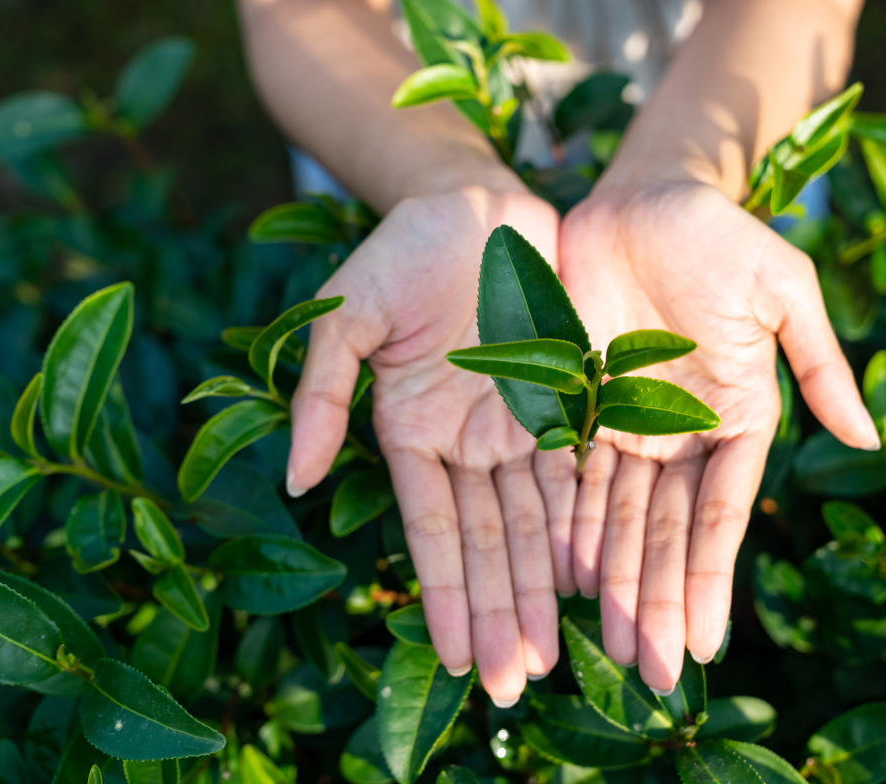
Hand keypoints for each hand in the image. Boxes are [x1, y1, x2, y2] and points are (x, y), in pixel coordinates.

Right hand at [286, 180, 574, 706]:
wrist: (475, 204)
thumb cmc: (402, 253)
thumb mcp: (349, 314)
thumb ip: (322, 392)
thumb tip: (292, 479)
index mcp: (411, 431)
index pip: (432, 529)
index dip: (445, 594)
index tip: (458, 656)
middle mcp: (467, 442)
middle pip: (490, 543)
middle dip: (500, 611)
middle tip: (516, 681)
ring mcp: (518, 426)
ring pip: (536, 523)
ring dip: (542, 588)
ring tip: (553, 654)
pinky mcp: (566, 400)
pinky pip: (579, 472)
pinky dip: (584, 525)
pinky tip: (593, 579)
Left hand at [559, 180, 879, 691]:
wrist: (640, 197)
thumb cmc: (720, 236)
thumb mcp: (782, 289)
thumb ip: (818, 363)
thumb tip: (870, 437)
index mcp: (735, 416)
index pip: (722, 511)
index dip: (712, 575)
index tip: (705, 641)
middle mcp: (680, 433)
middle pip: (667, 532)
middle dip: (660, 600)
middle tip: (653, 672)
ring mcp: (625, 425)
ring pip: (617, 518)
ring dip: (615, 582)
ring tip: (610, 647)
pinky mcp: (574, 405)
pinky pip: (568, 476)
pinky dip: (567, 527)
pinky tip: (564, 579)